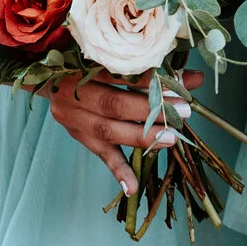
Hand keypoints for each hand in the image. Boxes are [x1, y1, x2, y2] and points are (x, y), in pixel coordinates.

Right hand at [44, 69, 196, 195]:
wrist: (50, 77)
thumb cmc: (92, 62)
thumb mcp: (115, 58)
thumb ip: (152, 67)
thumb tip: (196, 78)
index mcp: (82, 66)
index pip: (120, 73)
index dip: (152, 79)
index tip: (183, 82)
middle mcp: (74, 94)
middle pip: (114, 104)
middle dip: (152, 109)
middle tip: (184, 111)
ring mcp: (74, 118)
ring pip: (108, 130)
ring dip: (142, 137)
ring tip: (172, 139)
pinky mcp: (78, 135)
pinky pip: (99, 154)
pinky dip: (117, 170)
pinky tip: (132, 187)